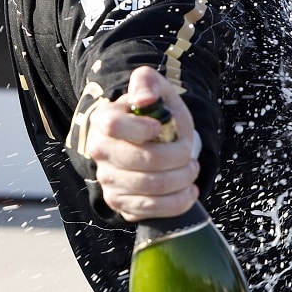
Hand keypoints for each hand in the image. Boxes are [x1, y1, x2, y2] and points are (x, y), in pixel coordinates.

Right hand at [82, 66, 199, 221]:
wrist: (150, 142)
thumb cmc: (154, 114)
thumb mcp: (155, 89)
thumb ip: (147, 82)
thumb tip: (145, 98)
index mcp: (104, 120)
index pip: (114, 126)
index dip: (142, 128)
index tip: (161, 127)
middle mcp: (100, 152)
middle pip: (143, 161)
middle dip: (178, 158)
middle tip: (190, 153)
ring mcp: (108, 180)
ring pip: (151, 187)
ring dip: (182, 179)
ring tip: (192, 170)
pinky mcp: (120, 203)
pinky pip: (150, 209)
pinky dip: (177, 202)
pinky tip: (189, 191)